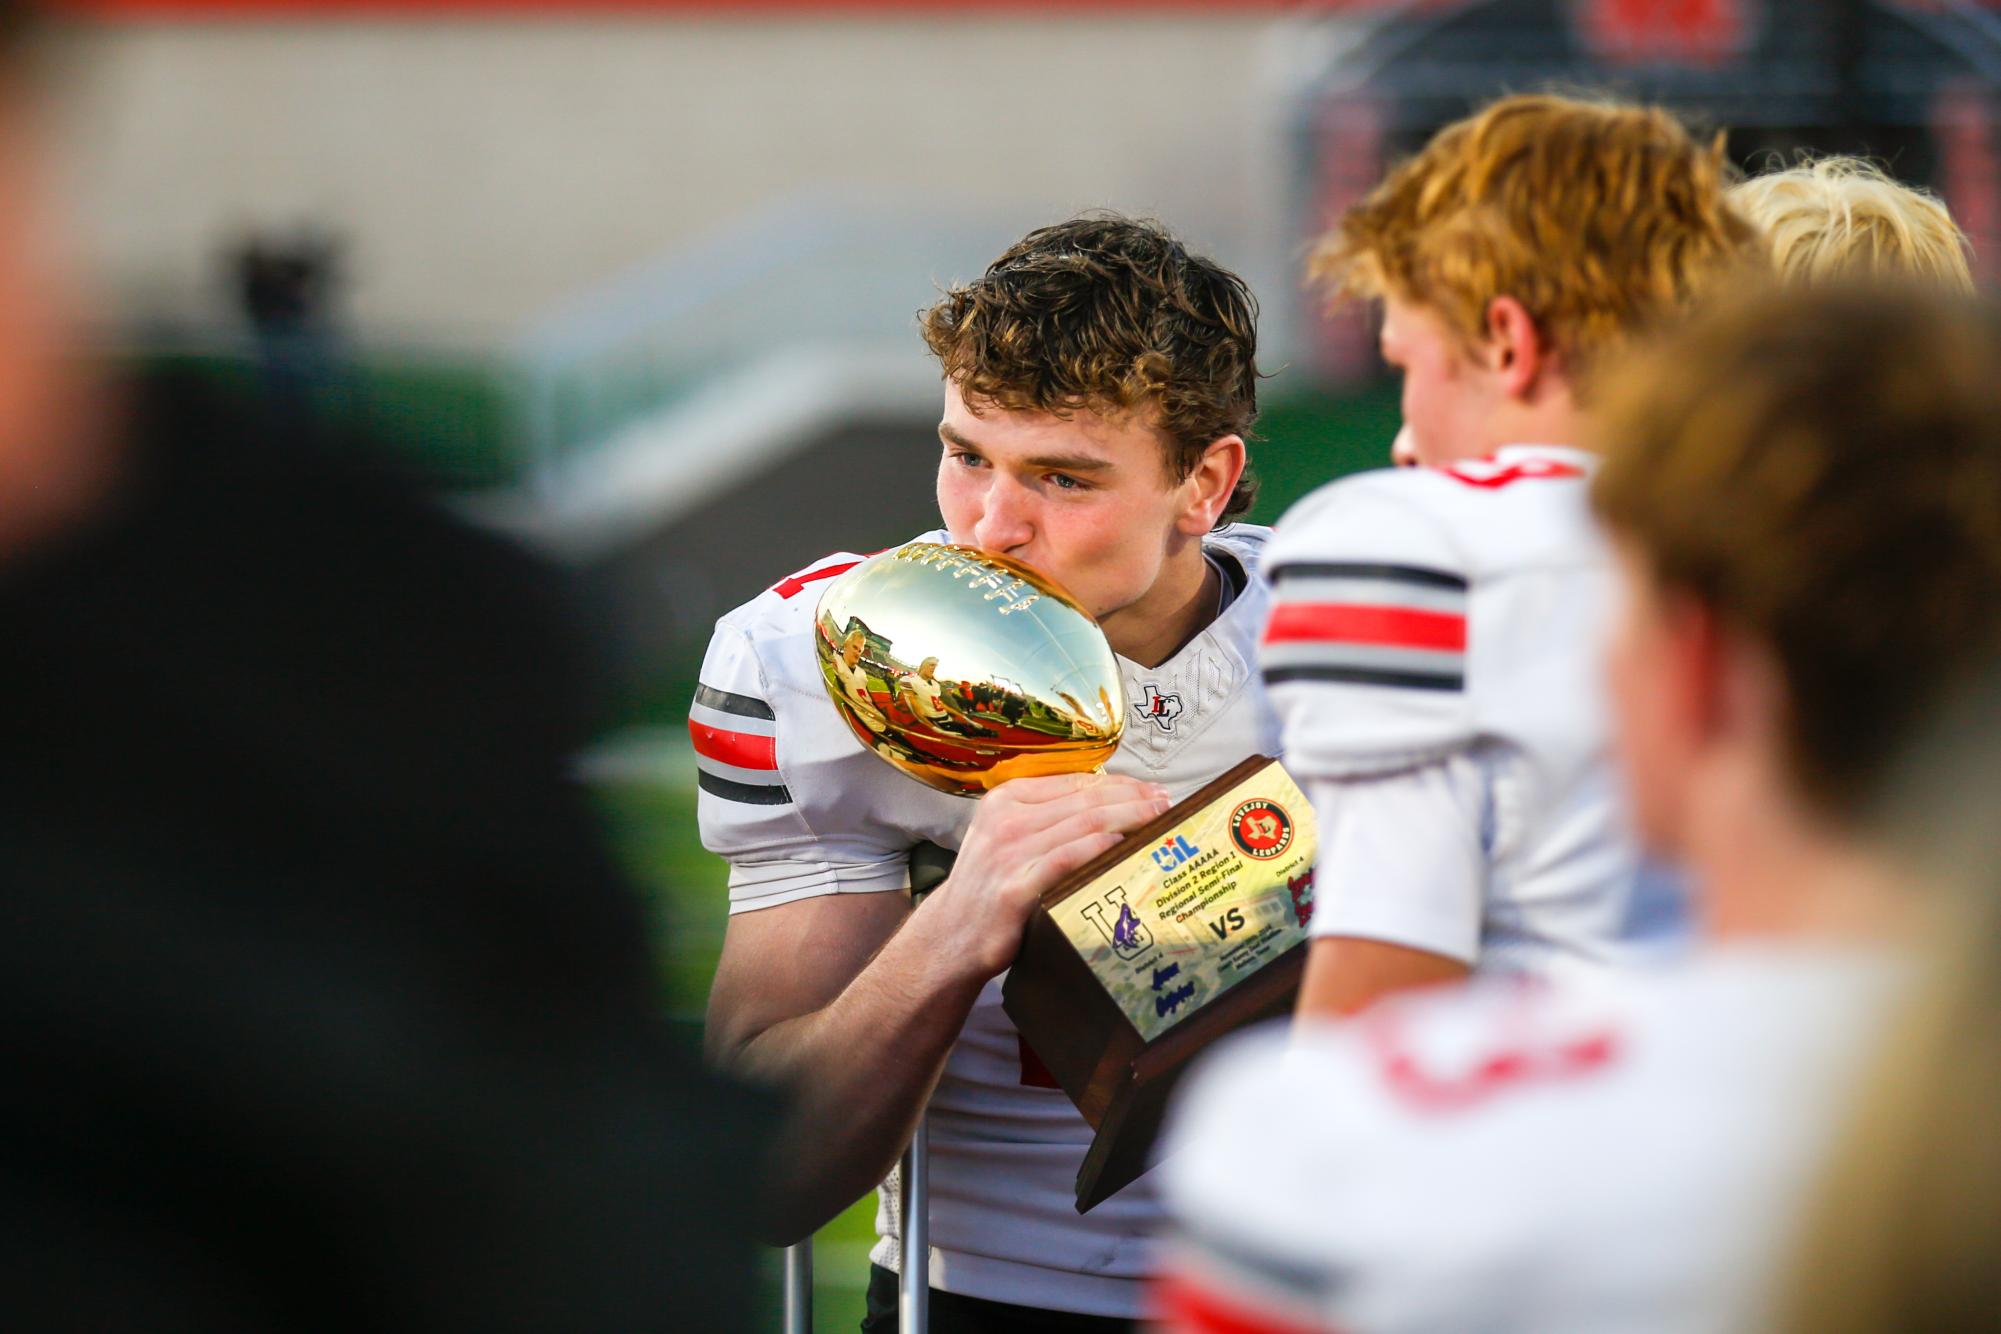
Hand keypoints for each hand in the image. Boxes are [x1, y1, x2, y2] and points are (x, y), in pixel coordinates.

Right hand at [929, 771, 1170, 978]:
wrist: (952, 934)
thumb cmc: (991, 886)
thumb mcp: (1010, 838)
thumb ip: (1048, 818)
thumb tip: (1109, 804)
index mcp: (1006, 799)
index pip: (1076, 782)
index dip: (1120, 783)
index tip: (1150, 789)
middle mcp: (1007, 819)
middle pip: (1086, 800)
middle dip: (1132, 798)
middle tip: (1166, 802)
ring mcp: (1010, 852)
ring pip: (1084, 824)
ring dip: (1128, 818)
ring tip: (1158, 820)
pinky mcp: (1016, 887)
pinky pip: (1067, 859)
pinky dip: (1098, 848)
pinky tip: (1122, 845)